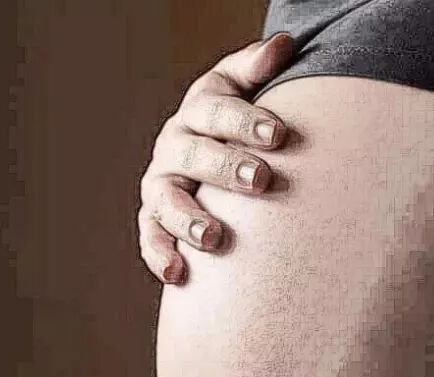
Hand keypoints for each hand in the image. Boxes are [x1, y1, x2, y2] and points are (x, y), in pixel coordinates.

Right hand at [136, 32, 294, 283]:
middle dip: (225, 167)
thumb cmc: (236, 123)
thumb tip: (283, 46)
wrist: (209, 159)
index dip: (245, 120)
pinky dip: (160, 255)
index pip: (215, 110)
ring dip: (188, 219)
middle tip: (261, 179)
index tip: (279, 133)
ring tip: (214, 238)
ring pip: (166, 201)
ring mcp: (160, 185)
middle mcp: (173, 147)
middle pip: (193, 154)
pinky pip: (151, 238)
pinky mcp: (153, 220)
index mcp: (197, 112)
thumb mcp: (242, 89)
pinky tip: (178, 274)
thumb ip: (257, 69)